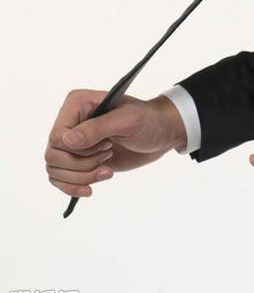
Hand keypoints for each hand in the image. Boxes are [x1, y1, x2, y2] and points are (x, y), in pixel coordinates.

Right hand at [45, 88, 186, 198]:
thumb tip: (66, 140)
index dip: (80, 149)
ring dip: (81, 176)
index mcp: (78, 103)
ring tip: (107, 170)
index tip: (107, 145)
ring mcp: (73, 142)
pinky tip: (90, 189)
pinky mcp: (78, 159)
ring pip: (54, 170)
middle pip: (54, 156)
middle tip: (109, 155)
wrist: (160, 134)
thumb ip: (97, 128)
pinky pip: (59, 179)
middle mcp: (70, 121)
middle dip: (82, 165)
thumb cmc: (148, 120)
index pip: (57, 136)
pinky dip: (72, 187)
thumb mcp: (128, 120)